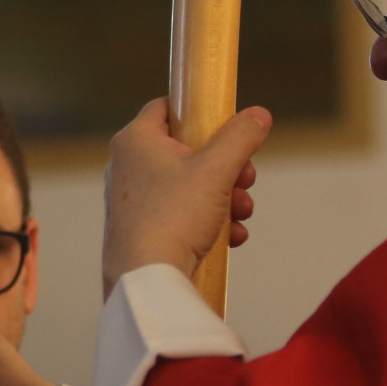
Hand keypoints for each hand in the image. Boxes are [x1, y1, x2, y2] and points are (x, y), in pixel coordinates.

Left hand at [102, 100, 268, 292]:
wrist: (146, 279)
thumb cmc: (173, 218)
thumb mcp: (216, 170)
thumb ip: (240, 137)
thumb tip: (259, 114)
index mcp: (135, 140)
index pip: (166, 106)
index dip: (199, 110)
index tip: (226, 124)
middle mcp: (127, 166)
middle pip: (187, 150)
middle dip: (227, 167)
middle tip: (246, 179)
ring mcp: (133, 200)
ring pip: (189, 186)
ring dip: (225, 197)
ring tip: (242, 213)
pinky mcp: (142, 229)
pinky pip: (181, 216)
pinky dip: (209, 223)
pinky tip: (230, 237)